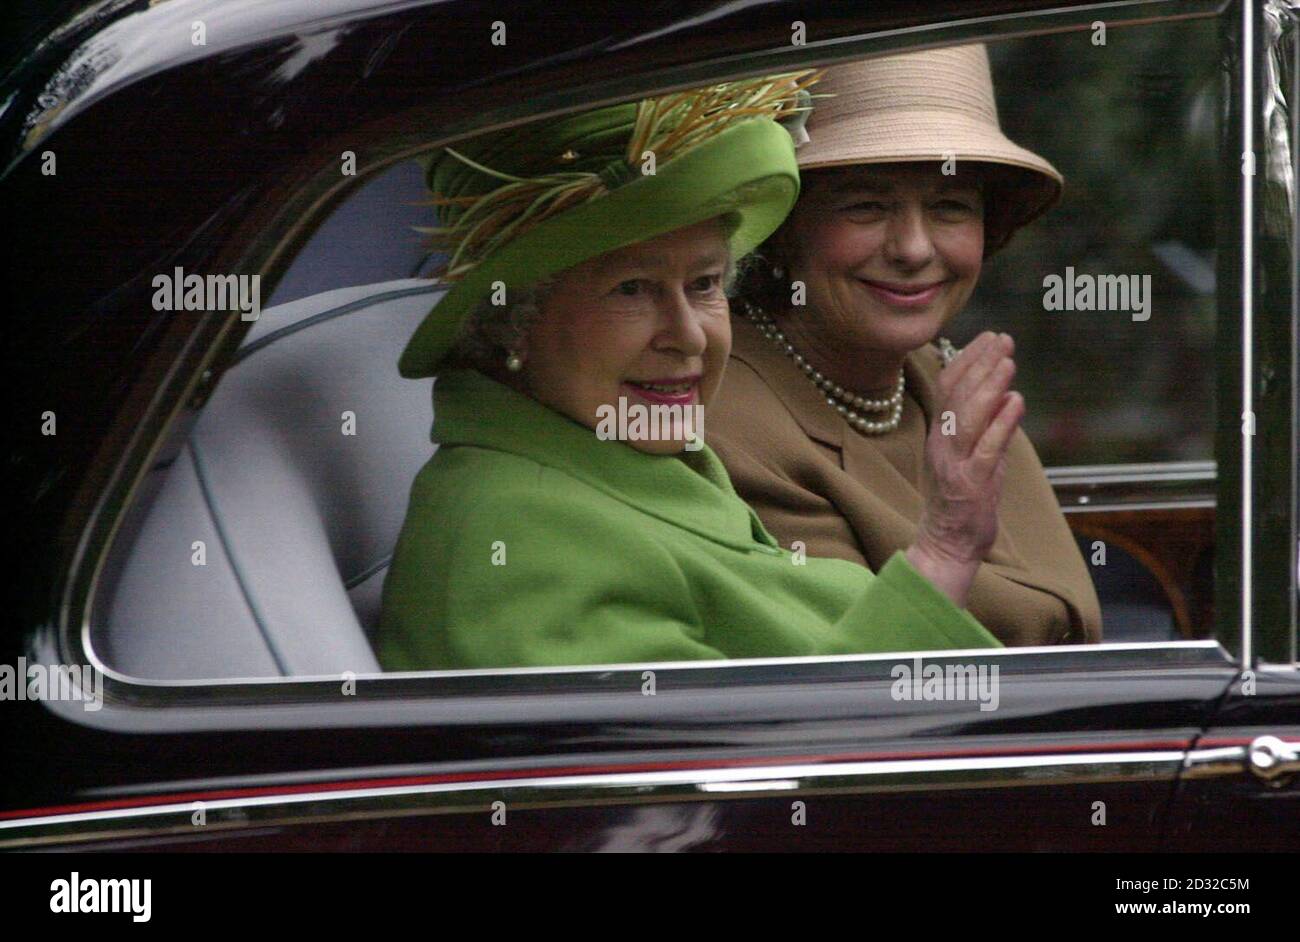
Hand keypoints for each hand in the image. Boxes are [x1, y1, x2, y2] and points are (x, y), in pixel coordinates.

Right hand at [906, 331, 1024, 606]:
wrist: (947, 544)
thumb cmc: (962, 501)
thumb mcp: (970, 456)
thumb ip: (985, 428)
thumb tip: (1008, 396)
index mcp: (939, 435)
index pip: (948, 386)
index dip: (968, 359)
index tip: (989, 338)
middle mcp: (942, 444)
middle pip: (957, 394)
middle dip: (981, 363)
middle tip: (1003, 340)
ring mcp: (955, 464)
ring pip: (969, 417)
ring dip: (989, 386)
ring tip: (1008, 362)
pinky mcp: (971, 484)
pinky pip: (987, 448)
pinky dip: (1001, 423)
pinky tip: (1016, 402)